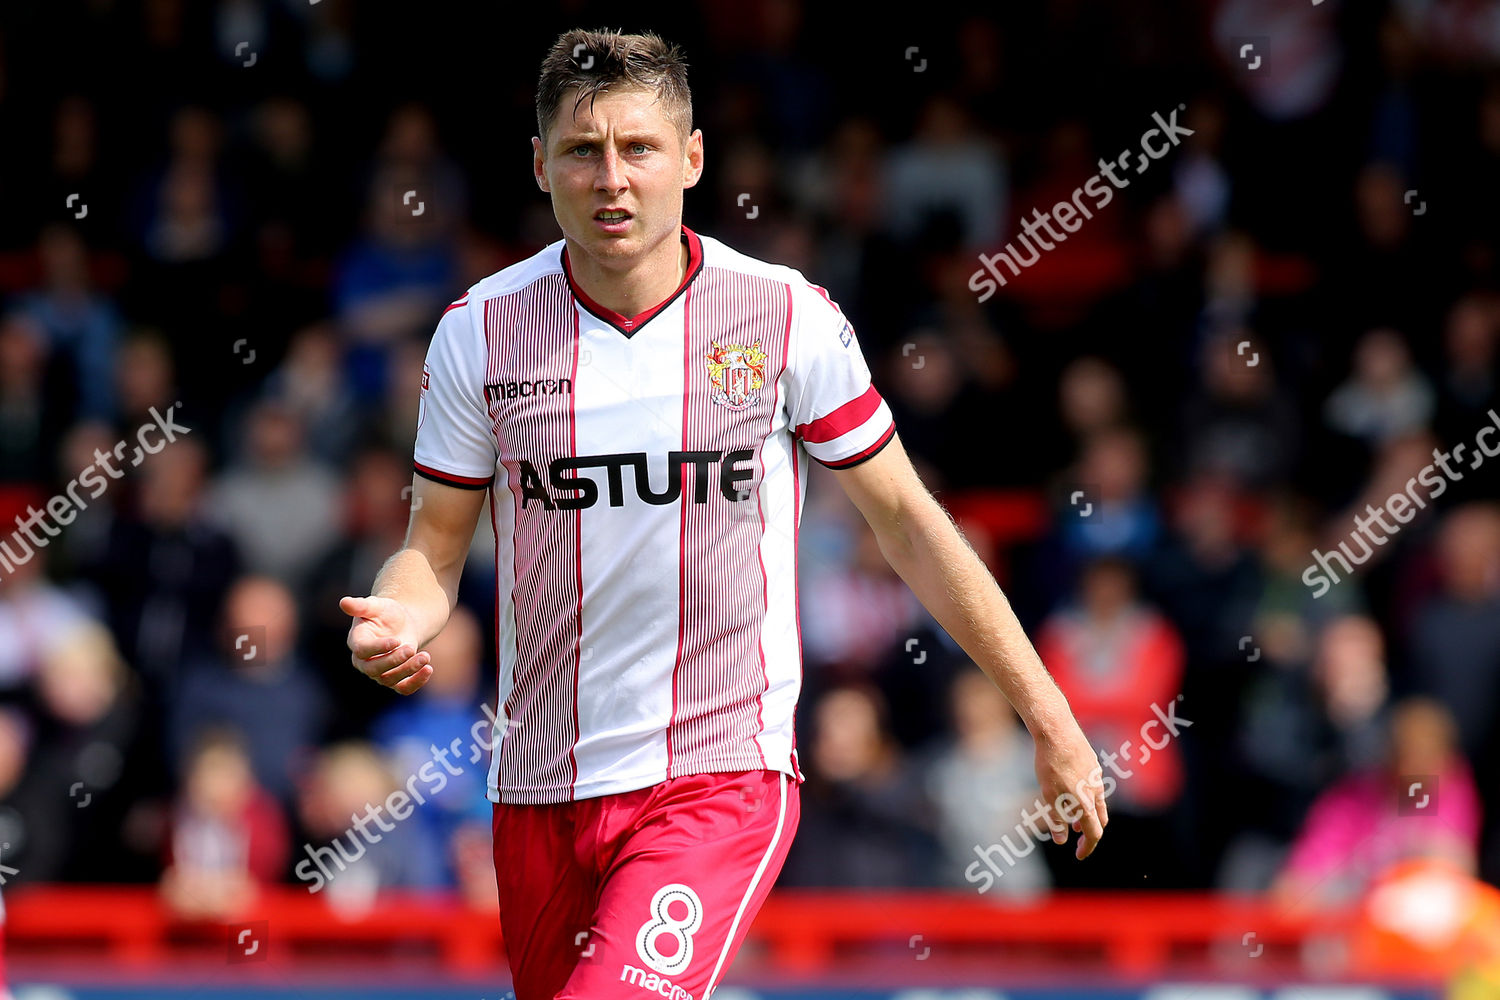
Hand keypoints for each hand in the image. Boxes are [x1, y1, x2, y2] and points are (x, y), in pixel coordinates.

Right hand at [339, 595, 431, 694]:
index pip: (362, 651)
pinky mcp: (396, 679)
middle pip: (375, 669)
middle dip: (394, 660)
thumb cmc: (385, 613)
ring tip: (425, 656)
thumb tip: (343, 602)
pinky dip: (416, 682)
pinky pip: (404, 688)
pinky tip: (428, 669)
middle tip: (411, 648)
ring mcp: (379, 673)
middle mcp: (364, 662)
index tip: (396, 640)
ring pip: (390, 679)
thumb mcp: (375, 606)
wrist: (402, 623)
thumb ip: (361, 605)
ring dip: (408, 669)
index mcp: (356, 643)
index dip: (378, 647)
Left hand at [1032, 717, 1108, 859]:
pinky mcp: (1092, 762)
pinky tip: (1072, 790)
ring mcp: (1096, 776)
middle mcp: (1096, 791)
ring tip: (1073, 817)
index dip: (1087, 847)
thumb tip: (1061, 840)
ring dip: (1088, 813)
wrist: (1057, 731)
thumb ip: (1057, 820)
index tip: (1079, 856)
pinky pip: (1093, 785)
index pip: (1093, 833)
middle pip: (1100, 819)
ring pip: (1097, 801)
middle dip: (1091, 832)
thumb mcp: (1049, 796)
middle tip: (1079, 838)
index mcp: (1087, 803)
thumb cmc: (1051, 765)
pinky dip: (1086, 796)